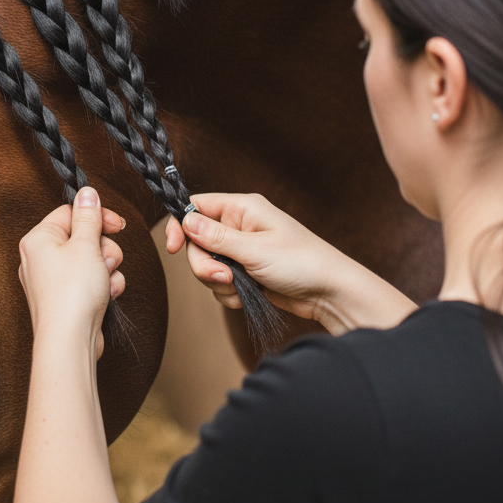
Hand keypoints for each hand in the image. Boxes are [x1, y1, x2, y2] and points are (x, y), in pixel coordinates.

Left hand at [18, 188, 125, 356]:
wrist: (69, 340)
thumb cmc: (71, 294)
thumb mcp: (86, 245)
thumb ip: (89, 216)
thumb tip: (87, 193)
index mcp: (38, 239)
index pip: (70, 212)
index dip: (96, 217)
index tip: (116, 224)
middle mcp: (41, 258)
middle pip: (83, 236)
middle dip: (105, 248)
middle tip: (107, 259)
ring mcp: (54, 280)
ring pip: (92, 260)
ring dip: (108, 268)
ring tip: (106, 281)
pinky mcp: (67, 298)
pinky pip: (91, 281)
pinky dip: (104, 285)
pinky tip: (107, 295)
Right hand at [165, 192, 416, 334]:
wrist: (330, 293)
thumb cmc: (302, 263)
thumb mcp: (255, 250)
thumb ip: (216, 237)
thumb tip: (185, 221)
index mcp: (243, 208)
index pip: (196, 206)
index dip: (180, 225)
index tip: (172, 248)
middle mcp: (239, 226)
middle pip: (197, 241)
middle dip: (204, 264)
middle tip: (223, 277)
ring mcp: (242, 250)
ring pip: (207, 265)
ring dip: (218, 281)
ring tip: (242, 287)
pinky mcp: (246, 272)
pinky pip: (220, 282)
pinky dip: (228, 292)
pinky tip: (248, 296)